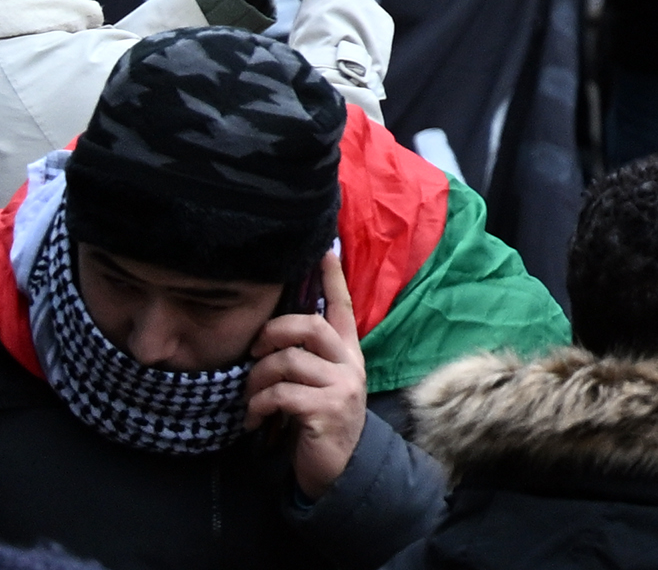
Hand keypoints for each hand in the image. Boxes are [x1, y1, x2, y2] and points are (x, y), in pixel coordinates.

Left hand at [244, 253, 366, 499]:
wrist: (340, 468)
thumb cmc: (320, 420)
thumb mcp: (321, 384)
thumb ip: (307, 359)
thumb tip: (271, 338)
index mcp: (347, 353)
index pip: (341, 307)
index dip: (332, 278)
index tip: (324, 250)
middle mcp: (349, 363)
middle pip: (309, 326)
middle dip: (272, 334)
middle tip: (253, 353)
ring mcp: (341, 386)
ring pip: (288, 361)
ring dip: (257, 380)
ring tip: (249, 398)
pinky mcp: (325, 410)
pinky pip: (281, 394)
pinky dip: (258, 405)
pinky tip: (254, 420)